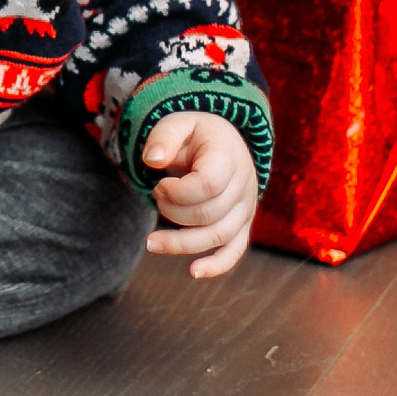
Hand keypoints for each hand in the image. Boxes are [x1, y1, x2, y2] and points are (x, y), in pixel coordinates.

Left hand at [142, 111, 258, 279]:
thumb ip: (163, 137)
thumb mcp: (178, 123)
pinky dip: (216, 265)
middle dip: (172, 211)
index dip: (177, 191)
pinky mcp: (241, 226)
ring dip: (180, 243)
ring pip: (217, 236)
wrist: (222, 143)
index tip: (159, 183)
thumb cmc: (196, 134)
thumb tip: (151, 160)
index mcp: (229, 157)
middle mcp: (244, 185)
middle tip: (155, 195)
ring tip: (151, 242)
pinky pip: (234, 251)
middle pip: (208, 214)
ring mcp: (246, 209)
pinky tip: (193, 272)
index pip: (207, 185)